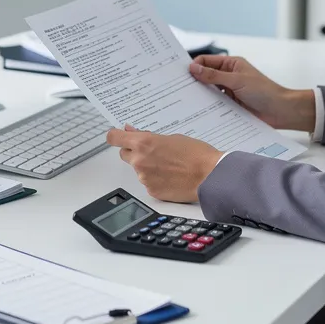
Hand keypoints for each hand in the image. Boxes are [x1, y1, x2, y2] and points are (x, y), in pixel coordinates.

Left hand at [106, 125, 221, 202]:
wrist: (210, 175)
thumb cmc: (196, 155)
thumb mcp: (172, 137)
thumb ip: (148, 136)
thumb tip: (133, 132)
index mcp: (143, 143)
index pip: (114, 138)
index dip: (115, 136)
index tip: (117, 136)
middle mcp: (139, 161)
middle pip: (124, 154)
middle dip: (134, 152)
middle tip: (152, 151)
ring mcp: (144, 178)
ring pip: (138, 170)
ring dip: (147, 167)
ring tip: (169, 165)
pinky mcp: (152, 191)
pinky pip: (148, 182)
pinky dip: (156, 179)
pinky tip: (171, 176)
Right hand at [189, 55, 314, 131]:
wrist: (281, 112)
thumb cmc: (264, 92)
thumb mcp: (237, 81)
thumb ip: (214, 75)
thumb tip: (193, 68)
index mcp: (231, 64)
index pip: (206, 61)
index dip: (194, 66)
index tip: (181, 74)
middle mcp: (228, 77)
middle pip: (205, 77)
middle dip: (193, 81)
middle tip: (177, 88)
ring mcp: (228, 92)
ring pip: (208, 92)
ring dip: (199, 96)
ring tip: (183, 101)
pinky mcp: (229, 107)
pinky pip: (214, 106)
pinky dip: (206, 107)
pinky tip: (196, 112)